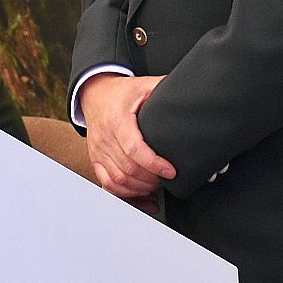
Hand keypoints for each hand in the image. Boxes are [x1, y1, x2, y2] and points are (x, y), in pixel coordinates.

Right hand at [81, 72, 174, 198]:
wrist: (95, 95)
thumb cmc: (121, 92)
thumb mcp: (143, 85)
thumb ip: (163, 88)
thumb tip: (187, 89)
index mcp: (118, 120)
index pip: (134, 148)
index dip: (153, 164)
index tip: (171, 171)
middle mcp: (105, 138)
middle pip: (128, 168)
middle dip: (151, 179)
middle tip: (167, 179)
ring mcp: (99, 151)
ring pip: (118, 180)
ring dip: (140, 188)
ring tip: (157, 186)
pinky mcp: (96, 160)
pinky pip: (108, 184)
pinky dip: (126, 195)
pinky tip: (142, 197)